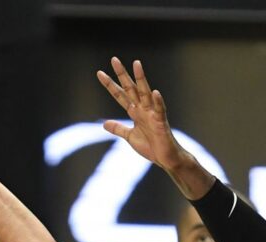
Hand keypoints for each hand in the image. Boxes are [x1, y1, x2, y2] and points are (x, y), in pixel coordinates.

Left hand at [96, 57, 214, 198]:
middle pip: (130, 88)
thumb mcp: (130, 137)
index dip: (109, 84)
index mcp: (134, 112)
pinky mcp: (161, 122)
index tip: (99, 73)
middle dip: (122, 75)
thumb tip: (104, 124)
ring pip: (145, 93)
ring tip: (137, 64)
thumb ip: (118, 128)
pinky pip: (160, 110)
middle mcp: (143, 109)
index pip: (119, 95)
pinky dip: (158, 101)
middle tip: (114, 59)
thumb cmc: (151, 147)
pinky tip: (155, 92)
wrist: (166, 159)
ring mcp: (152, 114)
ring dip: (141, 79)